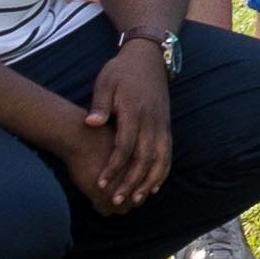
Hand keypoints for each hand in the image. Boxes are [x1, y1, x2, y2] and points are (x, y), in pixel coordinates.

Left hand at [69, 42, 177, 216]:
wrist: (148, 58)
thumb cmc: (121, 71)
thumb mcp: (106, 82)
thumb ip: (100, 105)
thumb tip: (91, 123)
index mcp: (135, 112)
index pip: (125, 147)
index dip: (113, 168)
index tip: (101, 184)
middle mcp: (152, 122)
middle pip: (144, 159)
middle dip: (131, 182)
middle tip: (117, 200)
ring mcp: (162, 125)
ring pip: (160, 160)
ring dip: (149, 182)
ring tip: (137, 199)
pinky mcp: (166, 126)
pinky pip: (168, 154)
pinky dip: (163, 172)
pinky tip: (154, 186)